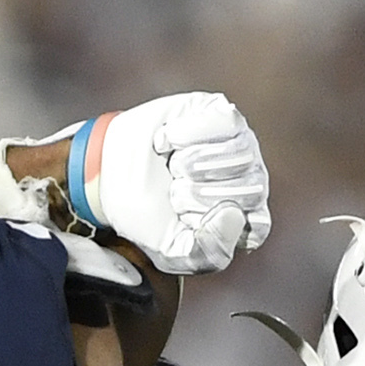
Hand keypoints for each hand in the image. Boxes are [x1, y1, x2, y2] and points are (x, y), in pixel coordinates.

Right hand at [61, 92, 270, 274]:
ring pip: (239, 154)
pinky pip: (226, 123)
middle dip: (199, 194)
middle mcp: (250, 181)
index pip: (256, 228)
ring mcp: (240, 144)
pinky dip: (189, 134)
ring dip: (192, 163)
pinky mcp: (220, 113)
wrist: (108, 175)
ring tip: (172, 166)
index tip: (185, 220)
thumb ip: (211, 252)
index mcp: (244, 219)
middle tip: (173, 192)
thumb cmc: (144, 213)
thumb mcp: (174, 252)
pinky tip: (169, 141)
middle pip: (249, 190)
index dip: (216, 225)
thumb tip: (235, 215)